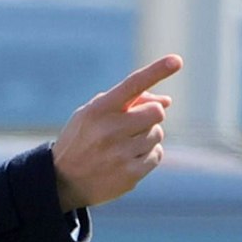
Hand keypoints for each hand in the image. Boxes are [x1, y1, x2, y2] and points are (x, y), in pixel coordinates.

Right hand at [51, 55, 180, 210]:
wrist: (64, 181)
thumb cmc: (84, 139)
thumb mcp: (93, 113)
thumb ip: (126, 102)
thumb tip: (166, 101)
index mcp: (99, 109)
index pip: (133, 84)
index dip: (157, 71)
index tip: (177, 60)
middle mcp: (110, 130)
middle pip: (156, 112)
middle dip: (151, 115)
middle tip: (135, 124)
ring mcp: (121, 153)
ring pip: (157, 134)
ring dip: (148, 136)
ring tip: (125, 144)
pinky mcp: (130, 174)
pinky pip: (157, 155)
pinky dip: (149, 154)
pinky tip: (130, 158)